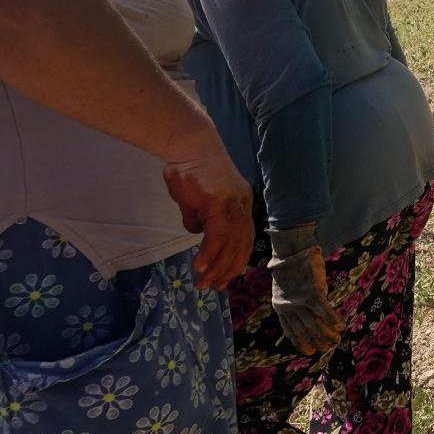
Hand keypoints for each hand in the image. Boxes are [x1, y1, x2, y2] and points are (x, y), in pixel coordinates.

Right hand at [161, 136, 254, 289]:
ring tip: (204, 283)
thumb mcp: (195, 200)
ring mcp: (233, 206)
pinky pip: (217, 236)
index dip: (236, 259)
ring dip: (216, 267)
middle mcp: (243, 207)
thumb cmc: (189, 170)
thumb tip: (197, 231)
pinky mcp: (220, 205)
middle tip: (215, 287)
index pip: (244, 239)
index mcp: (241, 204)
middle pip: (241, 246)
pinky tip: (200, 266)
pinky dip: (209, 253)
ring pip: (230, 245)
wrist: (189, 146)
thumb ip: (198, 217)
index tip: (226, 276)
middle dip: (228, 269)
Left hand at [266, 224, 342, 355]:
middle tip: (324, 349)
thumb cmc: (292, 265)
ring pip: (314, 324)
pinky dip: (333, 320)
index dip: (299, 342)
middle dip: (314, 341)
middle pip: (303, 330)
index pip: (289, 330)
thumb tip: (312, 307)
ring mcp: (300, 302)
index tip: (308, 351)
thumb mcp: (287, 286)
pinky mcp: (313, 294)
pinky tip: (341, 326)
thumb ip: (296, 299)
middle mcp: (289, 307)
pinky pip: (325, 312)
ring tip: (336, 341)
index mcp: (280, 306)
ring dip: (326, 334)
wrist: (291, 250)